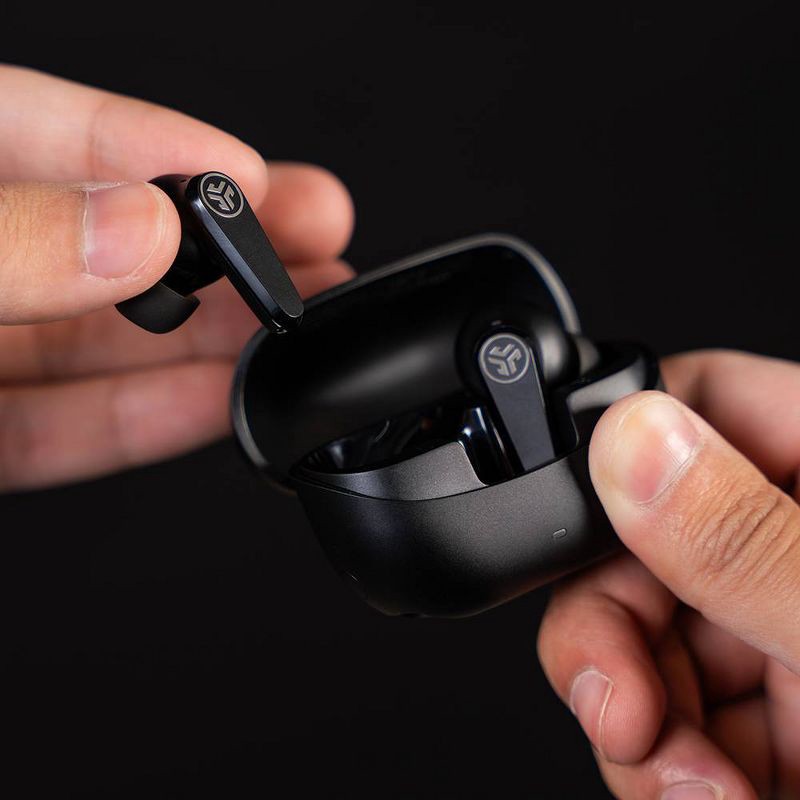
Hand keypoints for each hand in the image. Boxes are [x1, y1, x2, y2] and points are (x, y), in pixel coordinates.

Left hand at [0, 66, 353, 491]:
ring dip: (210, 335)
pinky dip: (151, 419)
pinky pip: (72, 428)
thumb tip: (139, 225)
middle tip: (307, 236)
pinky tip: (221, 403)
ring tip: (299, 323)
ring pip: (106, 341)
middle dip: (216, 242)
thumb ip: (5, 245)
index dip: (152, 144)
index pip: (41, 132)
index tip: (240, 171)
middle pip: (104, 241)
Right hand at [538, 351, 799, 798]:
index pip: (703, 403)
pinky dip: (666, 768)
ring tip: (687, 787)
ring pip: (645, 639)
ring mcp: (782, 638)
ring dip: (640, 722)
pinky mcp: (772, 722)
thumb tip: (633, 436)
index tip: (585, 535)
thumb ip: (749, 539)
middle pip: (645, 538)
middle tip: (618, 703)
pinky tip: (704, 798)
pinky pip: (671, 717)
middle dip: (612, 629)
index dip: (624, 450)